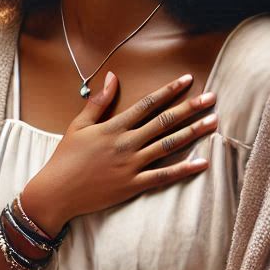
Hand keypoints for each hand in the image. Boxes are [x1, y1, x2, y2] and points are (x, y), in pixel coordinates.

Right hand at [21, 71, 218, 227]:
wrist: (56, 192)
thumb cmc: (66, 158)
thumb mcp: (78, 125)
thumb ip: (98, 102)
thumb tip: (112, 77)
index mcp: (113, 127)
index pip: (147, 104)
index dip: (169, 90)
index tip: (187, 79)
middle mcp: (126, 143)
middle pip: (164, 121)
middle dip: (190, 108)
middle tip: (212, 97)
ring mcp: (131, 165)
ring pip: (168, 145)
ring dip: (193, 132)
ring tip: (214, 122)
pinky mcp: (133, 185)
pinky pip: (163, 176)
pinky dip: (184, 169)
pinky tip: (202, 162)